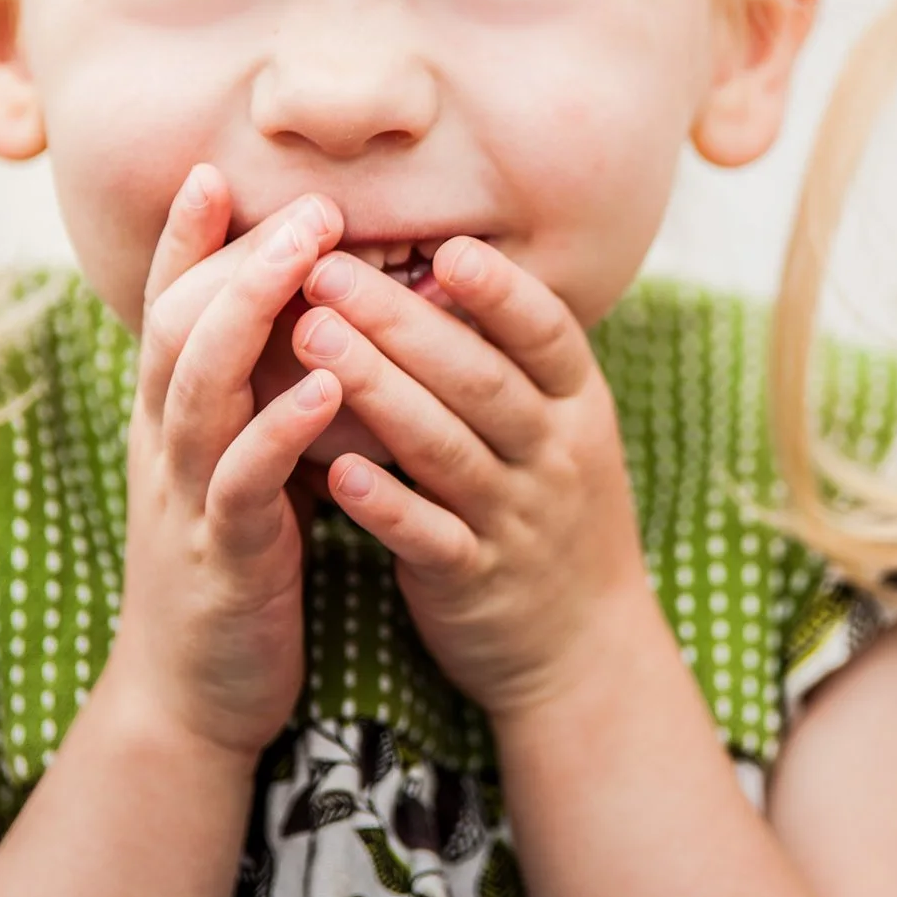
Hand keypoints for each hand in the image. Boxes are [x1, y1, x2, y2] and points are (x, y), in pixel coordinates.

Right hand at [102, 168, 347, 761]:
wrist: (193, 698)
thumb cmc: (233, 568)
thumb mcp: (237, 466)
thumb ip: (257, 395)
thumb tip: (309, 316)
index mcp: (170, 418)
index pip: (166, 306)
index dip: (185, 238)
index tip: (214, 169)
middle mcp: (164, 444)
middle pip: (179, 324)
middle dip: (237, 254)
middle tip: (308, 201)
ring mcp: (183, 497)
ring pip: (198, 385)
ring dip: (252, 313)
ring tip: (311, 257)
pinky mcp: (220, 556)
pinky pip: (242, 480)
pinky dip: (280, 427)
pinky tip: (328, 386)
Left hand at [290, 237, 654, 716]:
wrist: (586, 649)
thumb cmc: (552, 512)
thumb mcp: (559, 428)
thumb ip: (507, 359)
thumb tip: (437, 260)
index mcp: (577, 406)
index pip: (547, 334)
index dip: (501, 292)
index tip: (446, 247)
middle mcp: (554, 456)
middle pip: (479, 379)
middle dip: (401, 322)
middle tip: (327, 273)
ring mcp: (517, 520)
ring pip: (445, 448)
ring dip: (377, 390)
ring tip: (310, 338)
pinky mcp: (474, 581)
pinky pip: (428, 537)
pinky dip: (384, 503)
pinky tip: (335, 469)